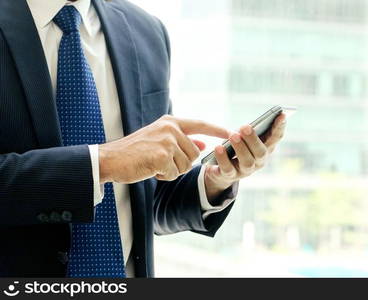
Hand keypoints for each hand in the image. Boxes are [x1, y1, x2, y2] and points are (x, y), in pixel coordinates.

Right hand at [99, 115, 228, 183]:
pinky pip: (174, 173)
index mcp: (170, 122)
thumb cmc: (135, 152)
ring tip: (154, 164)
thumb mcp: (160, 141)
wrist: (111, 159)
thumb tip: (203, 145)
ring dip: (172, 171)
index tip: (231, 133)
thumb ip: (182, 141)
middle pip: (194, 153)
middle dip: (181, 163)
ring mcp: (167, 141)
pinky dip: (163, 176)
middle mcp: (170, 129)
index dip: (216, 130)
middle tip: (160, 161)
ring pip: (186, 165)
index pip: (200, 124)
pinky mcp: (162, 156)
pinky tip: (150, 169)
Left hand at [204, 113, 286, 199]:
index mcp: (266, 149)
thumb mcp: (246, 139)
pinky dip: (223, 158)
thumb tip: (246, 126)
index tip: (282, 114)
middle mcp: (259, 161)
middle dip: (253, 139)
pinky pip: (228, 168)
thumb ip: (251, 131)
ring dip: (240, 148)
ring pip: (247, 162)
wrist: (223, 171)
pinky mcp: (230, 176)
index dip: (279, 127)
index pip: (276, 138)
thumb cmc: (238, 148)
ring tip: (232, 136)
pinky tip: (218, 148)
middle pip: (261, 152)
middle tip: (244, 127)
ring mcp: (245, 170)